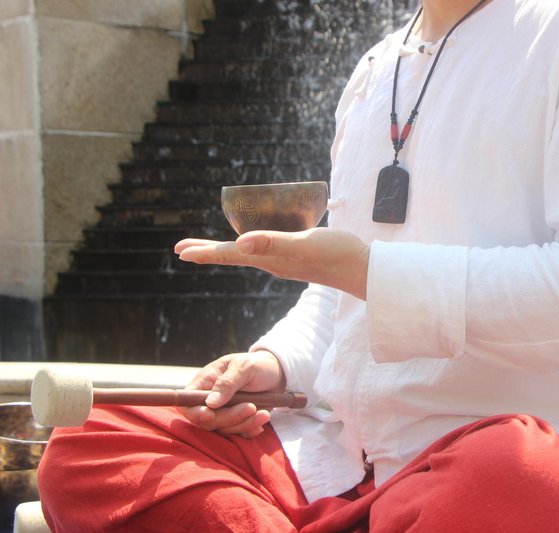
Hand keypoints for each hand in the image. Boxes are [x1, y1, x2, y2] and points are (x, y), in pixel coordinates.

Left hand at [175, 228, 369, 299]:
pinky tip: (255, 241)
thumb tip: (239, 244)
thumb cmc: (337, 254)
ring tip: (211, 247)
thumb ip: (273, 243)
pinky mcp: (299, 257)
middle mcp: (274, 263)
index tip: (179, 251)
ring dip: (227, 250)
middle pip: (234, 257)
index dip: (205, 252)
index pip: (230, 255)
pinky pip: (266, 250)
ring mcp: (287, 262)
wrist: (364, 270)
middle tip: (182, 250)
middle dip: (208, 252)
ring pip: (248, 254)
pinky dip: (251, 245)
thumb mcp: (304, 244)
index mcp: (271, 259)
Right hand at [179, 351, 284, 437]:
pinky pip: (239, 433)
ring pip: (225, 429)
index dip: (195, 413)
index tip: (210, 415)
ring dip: (244, 424)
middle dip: (229, 417)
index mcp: (205, 383)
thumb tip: (210, 402)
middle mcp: (210, 401)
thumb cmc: (257, 365)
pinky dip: (250, 429)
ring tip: (264, 413)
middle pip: (208, 421)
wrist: (277, 373)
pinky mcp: (237, 421)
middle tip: (251, 407)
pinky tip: (262, 419)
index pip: (188, 403)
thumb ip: (227, 383)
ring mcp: (224, 413)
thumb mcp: (244, 367)